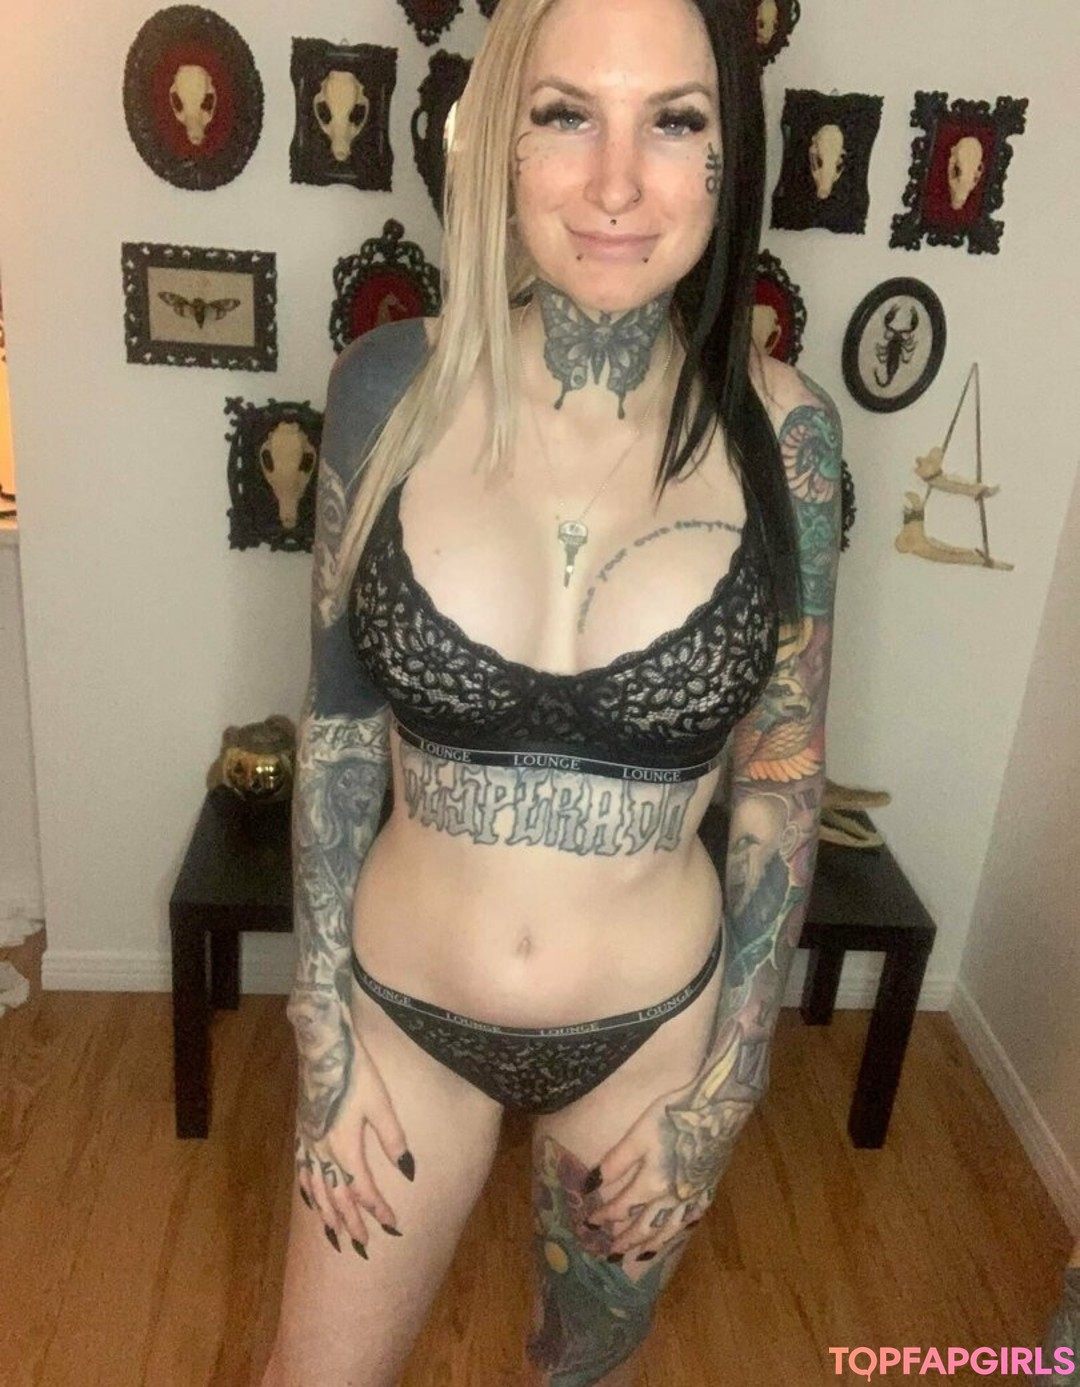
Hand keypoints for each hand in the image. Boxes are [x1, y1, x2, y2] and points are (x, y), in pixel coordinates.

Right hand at [289, 993, 414, 1260]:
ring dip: (327, 1215)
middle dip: (351, 1223)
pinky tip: (310, 1199)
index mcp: (345, 1147)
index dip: (377, 1210)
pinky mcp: (303, 1132)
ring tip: (334, 1236)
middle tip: (362, 1246)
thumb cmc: (356, 1073)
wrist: (324, 1048)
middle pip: (337, 1197)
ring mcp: (310, 1143)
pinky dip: (309, 1191)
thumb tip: (408, 1171)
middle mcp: (324, 1152)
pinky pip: (304, 1171)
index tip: (392, 1226)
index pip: (363, 1190)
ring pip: (317, 1190)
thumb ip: (393, 1139)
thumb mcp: (381, 1104)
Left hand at [584, 1031, 757, 1262]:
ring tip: (637, 1255)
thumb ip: (616, 1162)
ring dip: (650, 1244)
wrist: (719, 1109)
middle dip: (625, 1240)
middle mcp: (672, 1199)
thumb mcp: (639, 1134)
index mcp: (652, 1184)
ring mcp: (692, 1198)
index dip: (604, 1216)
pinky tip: (673, 1234)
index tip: (590, 1222)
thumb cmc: (675, 1116)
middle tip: (610, 1252)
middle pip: (645, 1227)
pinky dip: (678, 1232)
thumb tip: (591, 1184)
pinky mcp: (707, 1191)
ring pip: (668, 1230)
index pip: (622, 1208)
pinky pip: (690, 1221)